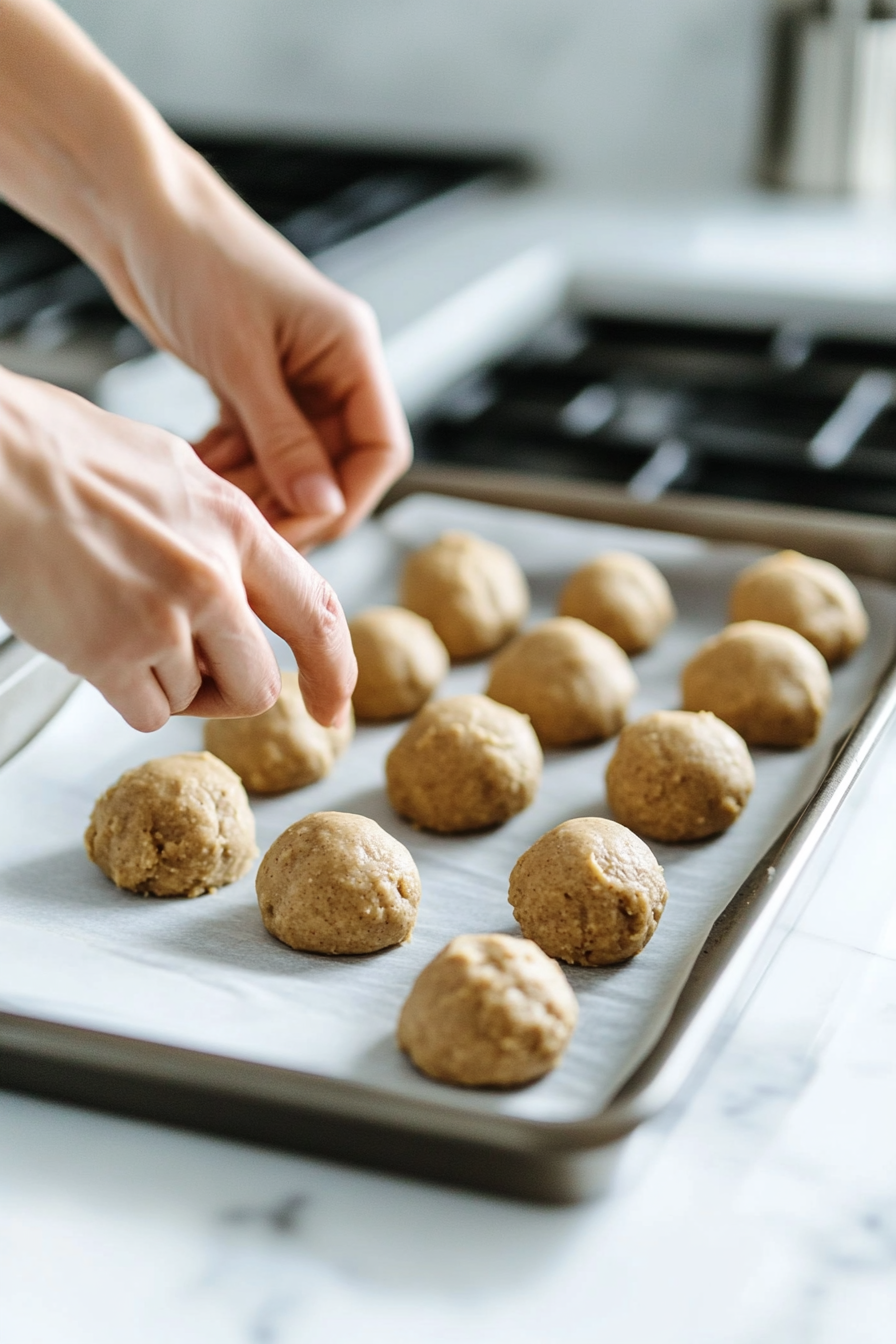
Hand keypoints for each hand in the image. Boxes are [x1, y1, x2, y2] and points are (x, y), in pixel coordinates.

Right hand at [0, 367, 356, 731]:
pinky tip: (98, 643)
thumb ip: (225, 534)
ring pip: (197, 700)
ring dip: (167, 683)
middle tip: (197, 672)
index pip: (316, 612)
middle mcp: (211, 577)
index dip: (335, 670)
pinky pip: (147, 713)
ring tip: (122, 625)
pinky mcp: (110, 654)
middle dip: (231, 690)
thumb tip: (252, 578)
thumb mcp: (176, 473)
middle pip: (260, 684)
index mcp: (236, 526)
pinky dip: (127, 695)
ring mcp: (162, 618)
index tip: (332, 706)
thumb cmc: (67, 457)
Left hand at [98, 144, 412, 550]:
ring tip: (210, 503)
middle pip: (335, 465)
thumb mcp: (240, 359)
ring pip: (292, 464)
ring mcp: (291, 379)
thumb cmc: (193, 258)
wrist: (134, 212)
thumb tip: (324, 508)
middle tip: (244, 532)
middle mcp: (330, 369)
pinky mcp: (251, 385)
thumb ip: (284, 439)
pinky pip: (256, 448)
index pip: (380, 449)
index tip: (301, 528)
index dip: (347, 498)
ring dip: (256, 490)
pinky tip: (198, 474)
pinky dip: (231, 468)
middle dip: (292, 502)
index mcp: (351, 352)